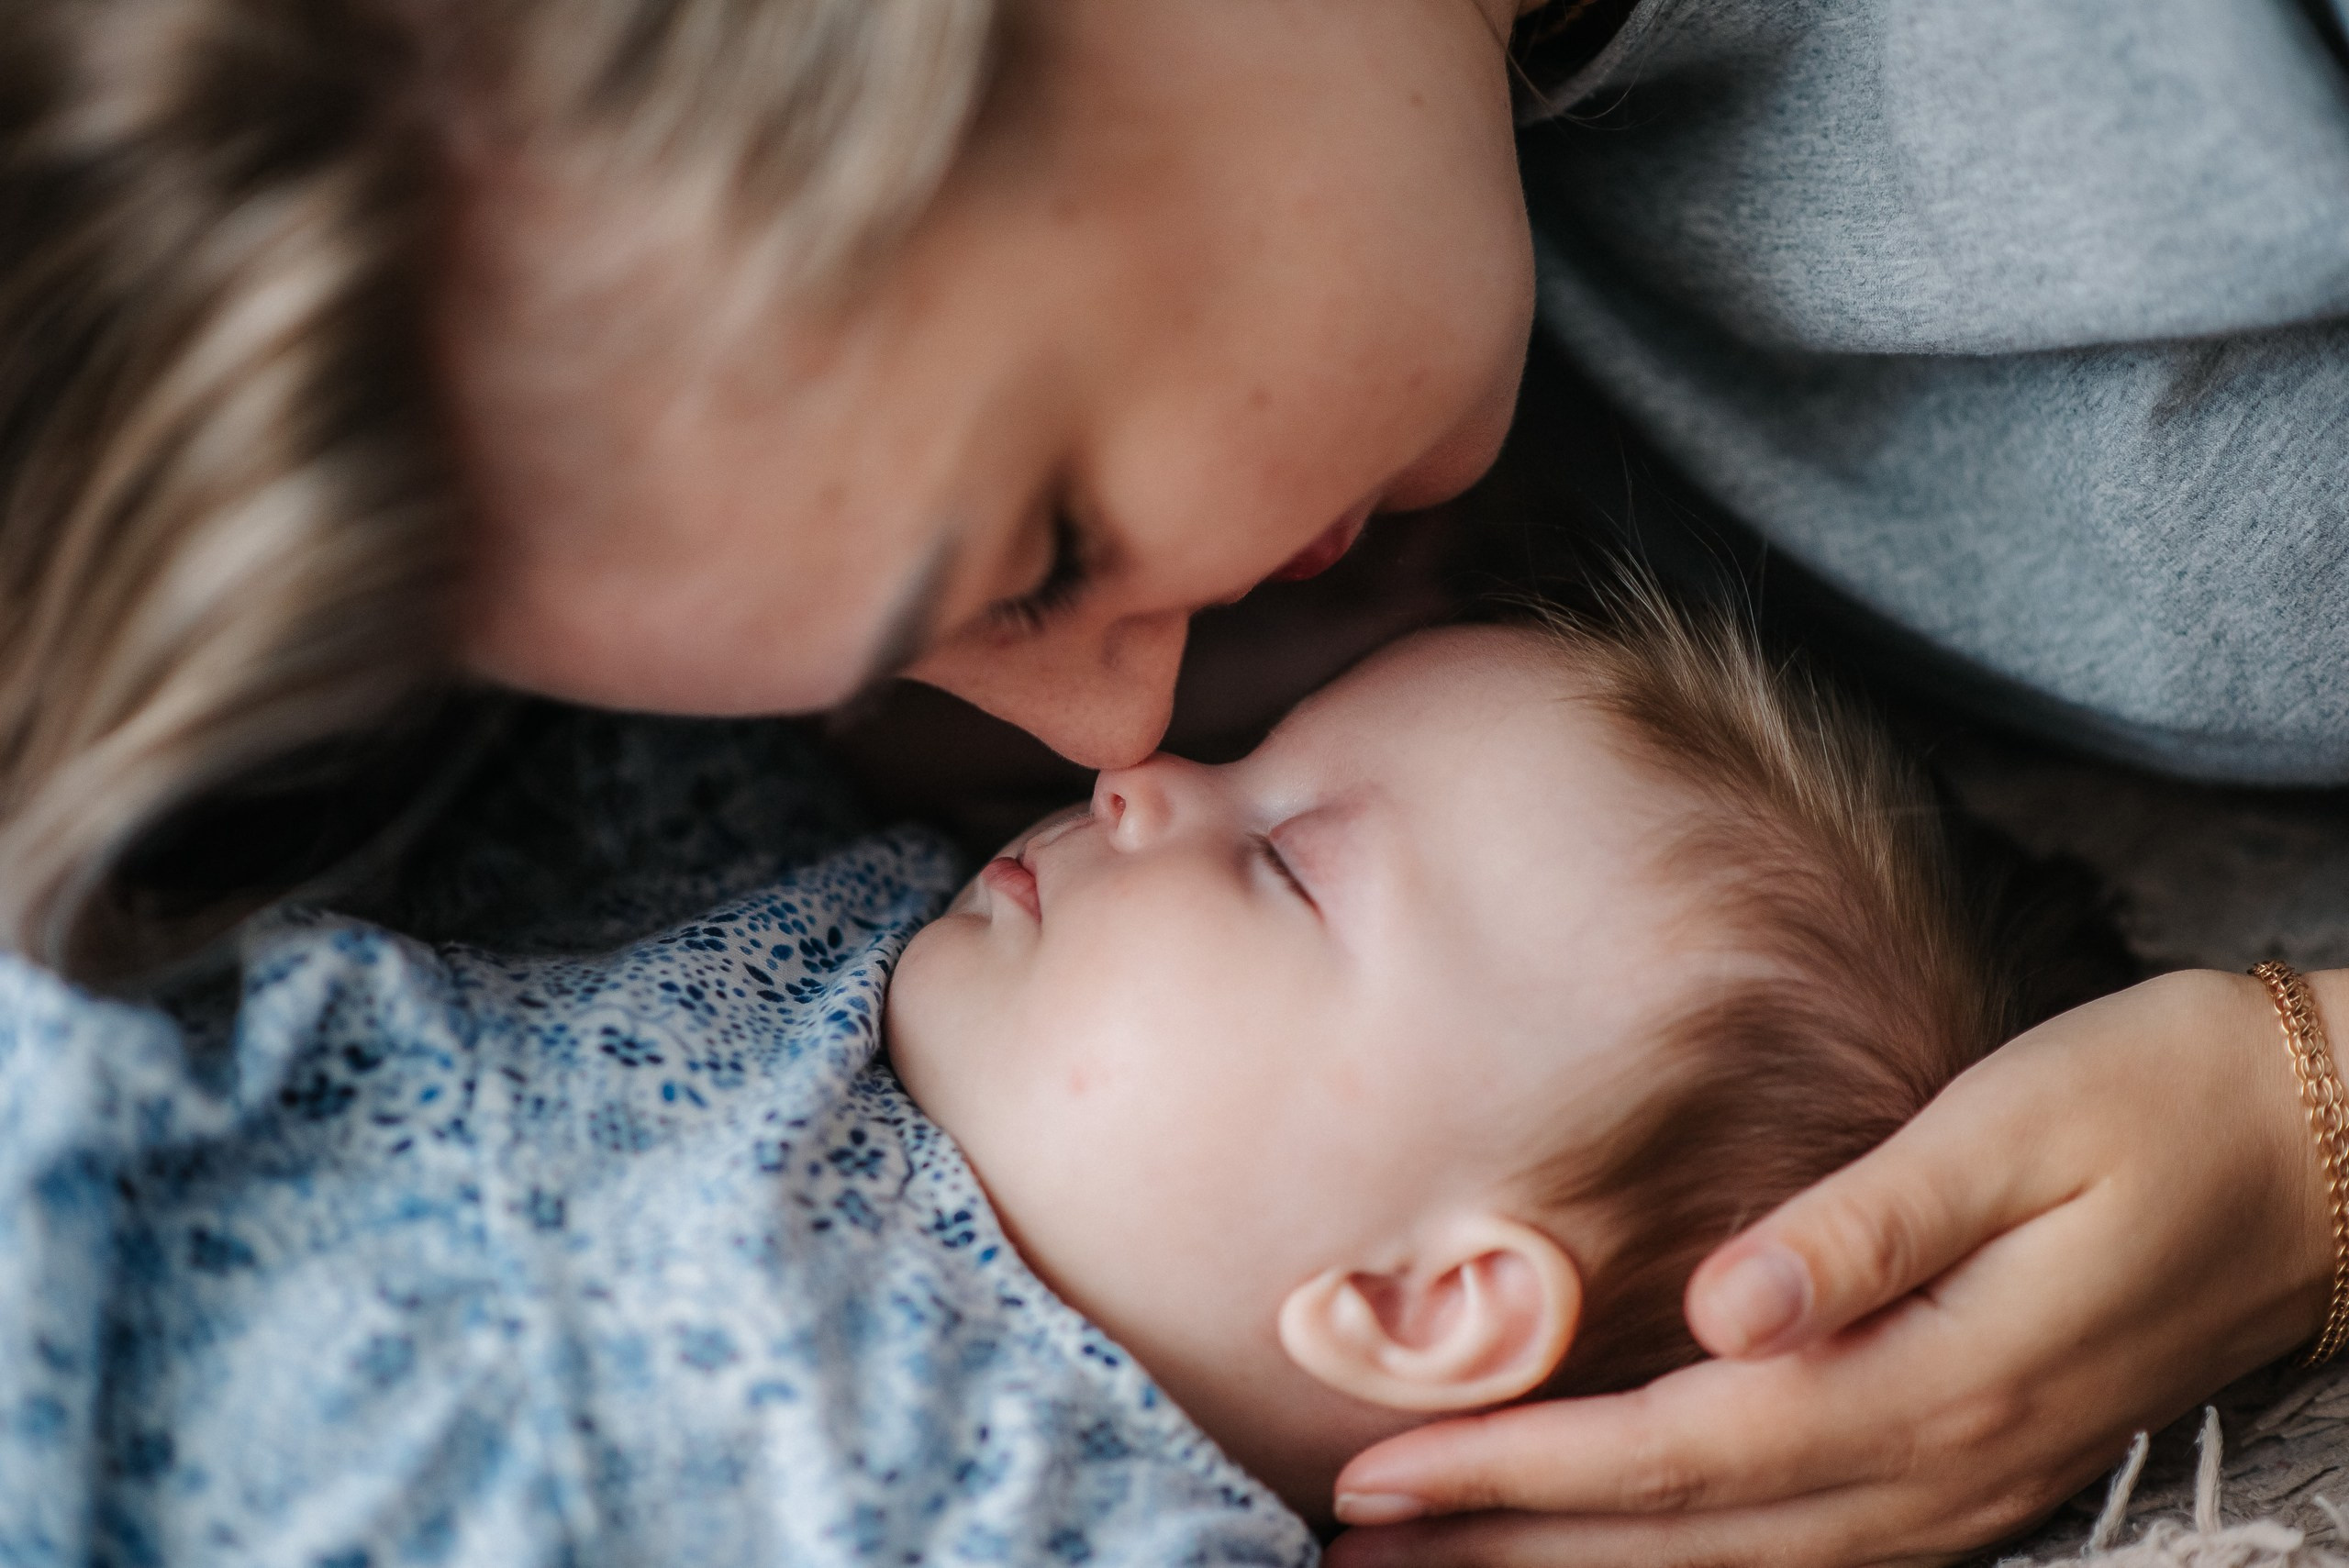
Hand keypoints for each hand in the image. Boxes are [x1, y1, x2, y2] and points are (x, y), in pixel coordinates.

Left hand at [1326, 968, 2339, 1567]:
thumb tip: (1728, 1308)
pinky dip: (1680, 1559)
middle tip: (1346, 1550)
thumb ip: (1869, 1225)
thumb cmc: (2164, 1106)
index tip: (1382, 1476)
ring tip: (1433, 1563)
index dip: (1521, 1474)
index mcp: (1935, 1380)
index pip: (1681, 1449)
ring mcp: (1966, 1487)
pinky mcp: (1975, 1467)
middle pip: (1686, 1540)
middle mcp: (1943, 1465)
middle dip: (1508, 1551)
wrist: (2335, 1159)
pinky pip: (1799, 1550)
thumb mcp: (2019, 1130)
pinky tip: (1609, 1548)